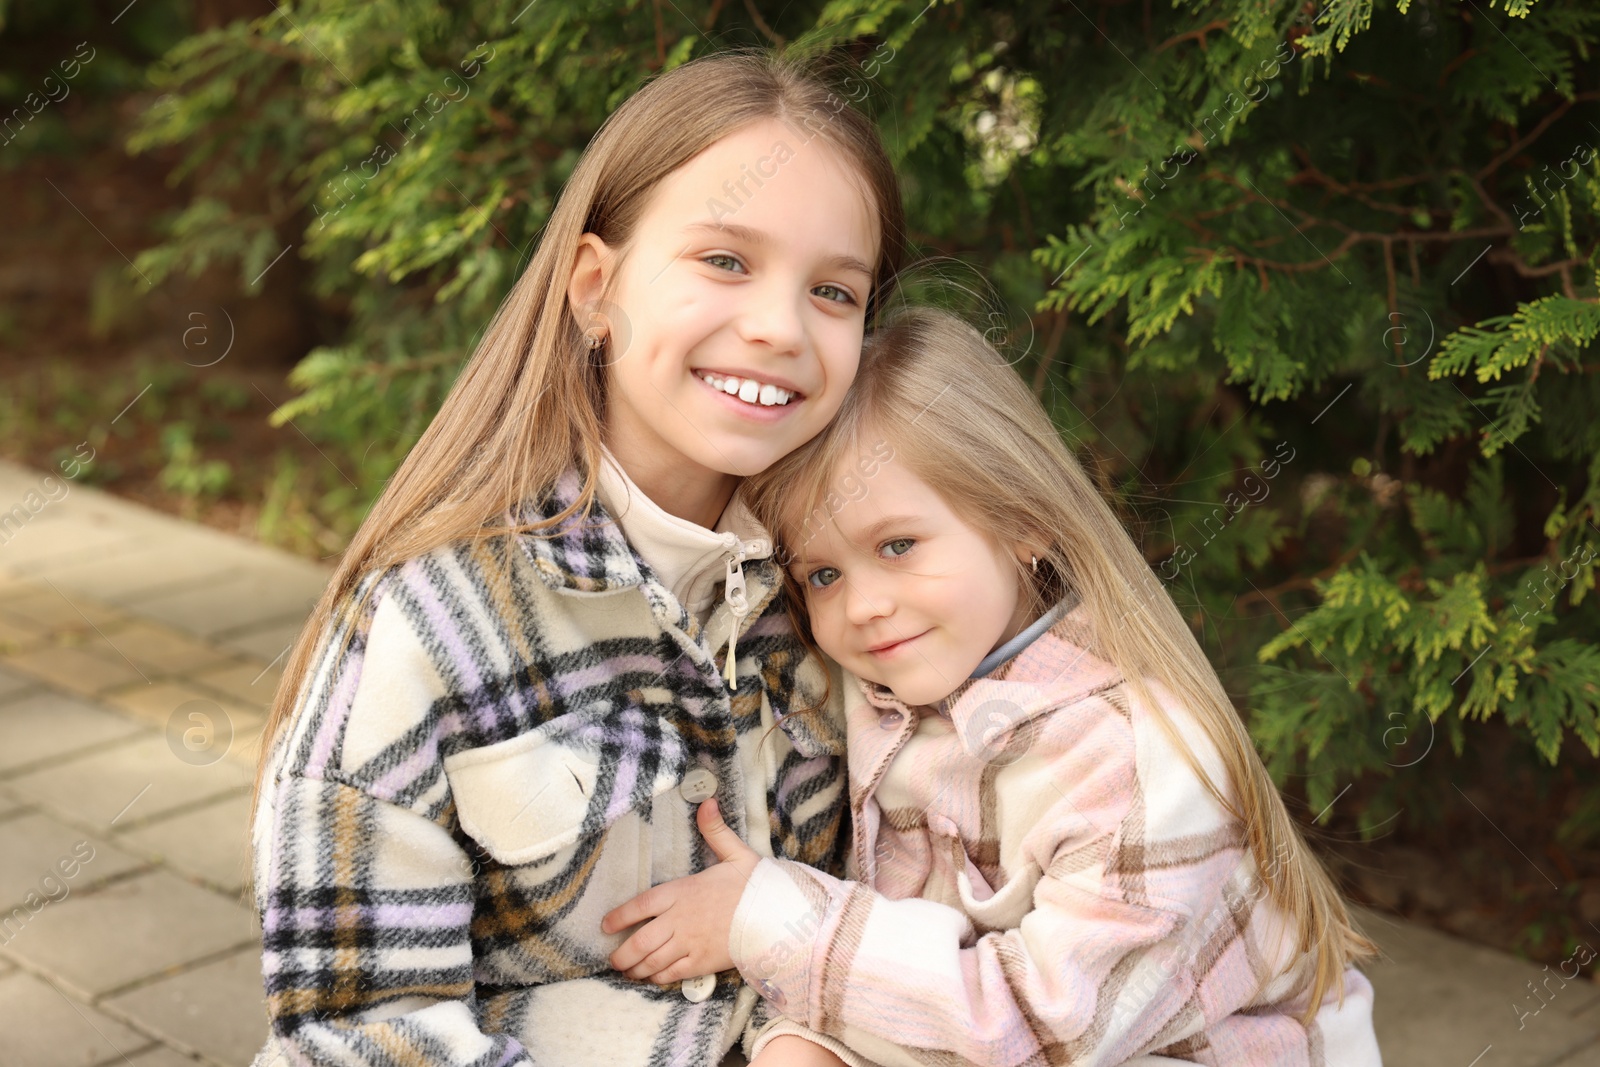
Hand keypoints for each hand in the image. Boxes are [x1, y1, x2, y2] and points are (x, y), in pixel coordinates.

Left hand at [600, 797, 761, 982]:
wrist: (777, 917)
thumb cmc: (756, 886)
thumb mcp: (737, 853)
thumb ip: (716, 831)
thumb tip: (708, 802)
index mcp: (683, 891)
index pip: (641, 905)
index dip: (620, 917)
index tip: (606, 924)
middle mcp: (680, 919)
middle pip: (640, 941)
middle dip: (622, 953)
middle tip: (612, 958)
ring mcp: (689, 943)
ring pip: (652, 961)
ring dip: (636, 968)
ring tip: (627, 970)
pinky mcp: (702, 962)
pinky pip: (672, 973)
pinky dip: (657, 977)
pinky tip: (652, 977)